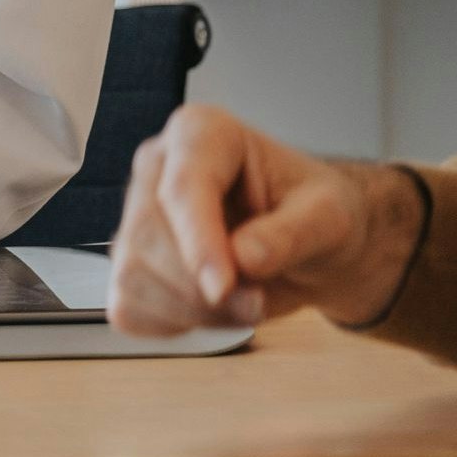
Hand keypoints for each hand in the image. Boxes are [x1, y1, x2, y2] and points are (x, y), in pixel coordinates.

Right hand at [110, 105, 424, 338]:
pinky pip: (130, 308)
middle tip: (256, 303)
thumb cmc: (314, 214)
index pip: (182, 186)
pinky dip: (175, 324)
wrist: (307, 246)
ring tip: (245, 303)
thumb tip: (244, 258)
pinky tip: (213, 310)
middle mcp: (158, 167)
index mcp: (203, 133)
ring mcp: (135, 216)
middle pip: (149, 236)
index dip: (198, 242)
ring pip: (133, 276)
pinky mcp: (129, 265)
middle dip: (201, 288)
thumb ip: (292, 233)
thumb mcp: (328, 217)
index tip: (222, 288)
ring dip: (194, 311)